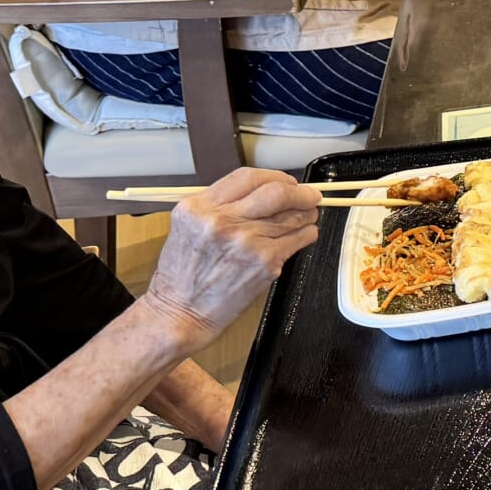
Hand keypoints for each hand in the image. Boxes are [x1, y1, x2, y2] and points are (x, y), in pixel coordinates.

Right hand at [141, 169, 322, 352]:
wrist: (180, 313)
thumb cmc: (183, 274)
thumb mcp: (188, 226)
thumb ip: (220, 205)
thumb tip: (263, 191)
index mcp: (199, 207)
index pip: (248, 177)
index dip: (275, 176)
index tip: (286, 182)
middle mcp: (222, 221)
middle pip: (276, 192)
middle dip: (301, 191)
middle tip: (310, 195)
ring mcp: (246, 242)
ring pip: (292, 216)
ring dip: (306, 213)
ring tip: (308, 215)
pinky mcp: (264, 262)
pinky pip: (298, 239)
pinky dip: (307, 234)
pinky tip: (305, 234)